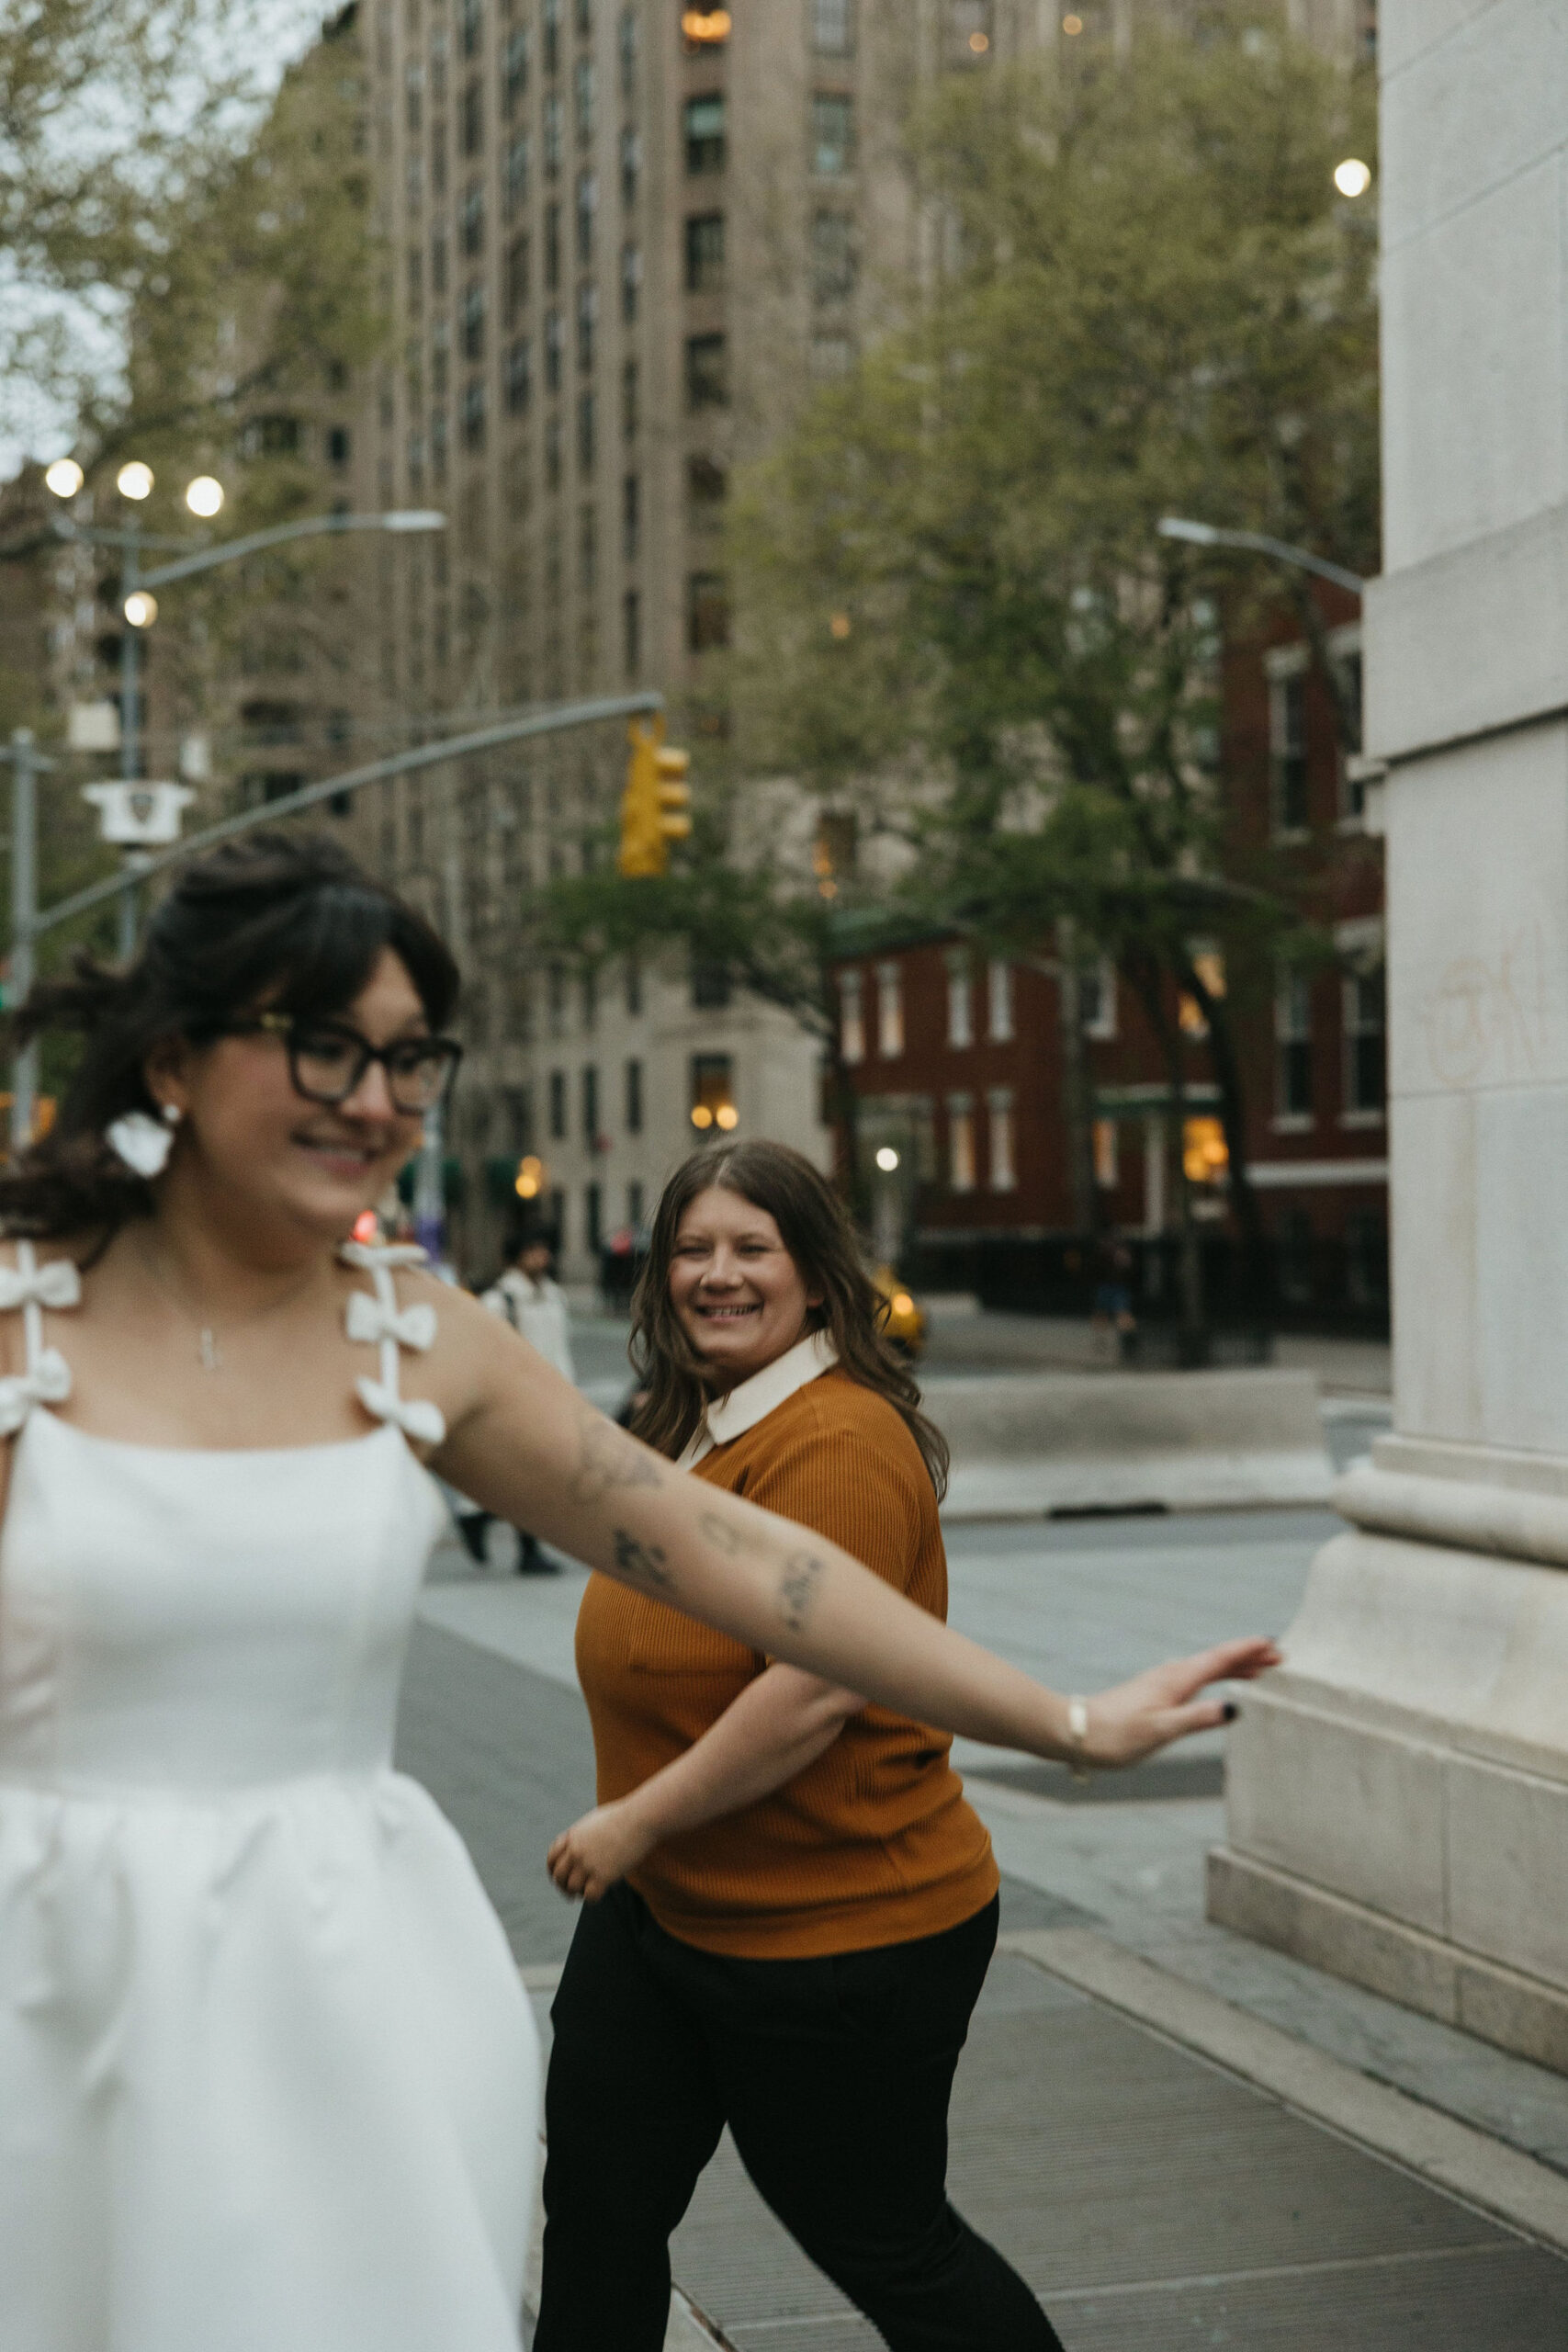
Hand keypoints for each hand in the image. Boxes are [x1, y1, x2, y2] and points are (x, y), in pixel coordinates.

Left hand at [547, 1800, 657, 1902]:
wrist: (640, 1819)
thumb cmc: (624, 1817)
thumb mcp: (596, 1820)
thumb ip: (583, 1834)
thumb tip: (579, 1843)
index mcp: (573, 1836)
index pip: (552, 1858)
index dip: (553, 1870)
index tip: (560, 1877)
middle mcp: (576, 1851)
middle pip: (559, 1876)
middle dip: (563, 1886)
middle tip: (571, 1893)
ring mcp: (588, 1864)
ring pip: (572, 1887)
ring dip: (578, 1892)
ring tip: (588, 1891)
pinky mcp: (603, 1875)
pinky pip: (589, 1896)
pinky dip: (593, 1897)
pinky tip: (600, 1892)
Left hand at [1080, 1636, 1281, 1768]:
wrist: (1079, 1732)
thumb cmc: (1117, 1735)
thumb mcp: (1161, 1729)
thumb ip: (1197, 1718)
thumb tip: (1234, 1708)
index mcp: (1177, 1680)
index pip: (1219, 1660)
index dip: (1246, 1651)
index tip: (1272, 1643)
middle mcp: (1171, 1675)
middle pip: (1216, 1660)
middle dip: (1247, 1656)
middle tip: (1277, 1655)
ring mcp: (1163, 1682)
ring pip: (1206, 1669)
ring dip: (1233, 1666)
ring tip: (1258, 1668)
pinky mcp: (1156, 1692)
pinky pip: (1195, 1678)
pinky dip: (1214, 1677)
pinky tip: (1218, 1685)